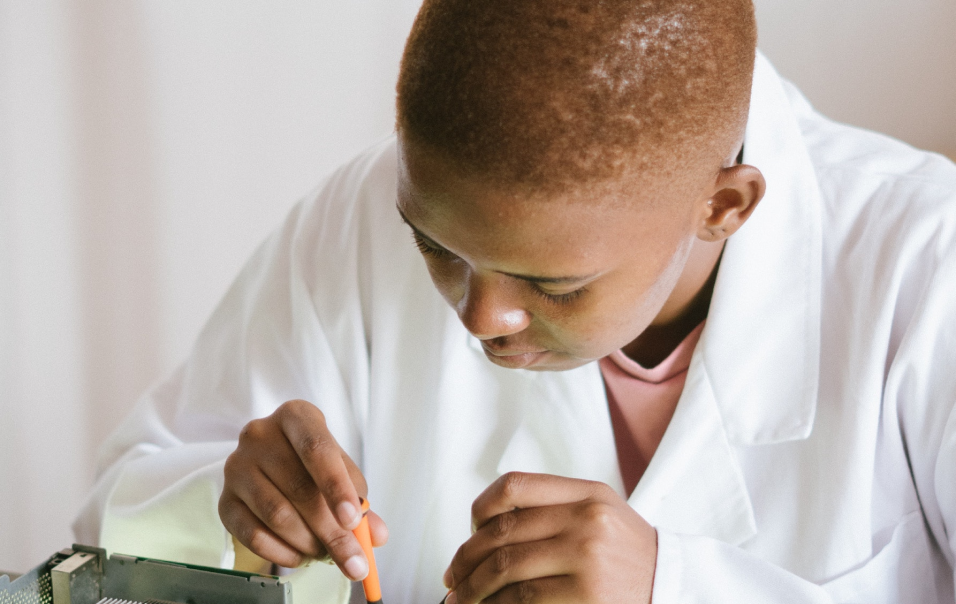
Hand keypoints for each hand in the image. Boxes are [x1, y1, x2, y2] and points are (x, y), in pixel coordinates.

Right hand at [219, 399, 387, 579]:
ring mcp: (236, 467)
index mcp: (295, 416)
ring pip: (276, 514)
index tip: (353, 520)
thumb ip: (359, 501)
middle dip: (331, 531)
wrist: (271, 467)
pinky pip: (253, 535)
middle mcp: (259, 435)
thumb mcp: (340, 471)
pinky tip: (301, 556)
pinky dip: (283, 553)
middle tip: (352, 559)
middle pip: (299, 488)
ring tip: (326, 553)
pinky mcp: (224, 500)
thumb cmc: (312, 465)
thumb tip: (377, 535)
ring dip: (308, 543)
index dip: (336, 486)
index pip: (316, 448)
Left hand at [443, 472, 656, 603]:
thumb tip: (483, 529)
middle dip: (466, 558)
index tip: (470, 532)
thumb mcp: (601, 514)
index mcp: (587, 493)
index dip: (480, 509)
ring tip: (462, 598)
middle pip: (502, 532)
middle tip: (453, 577)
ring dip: (474, 587)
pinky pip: (522, 600)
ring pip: (506, 567)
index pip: (514, 486)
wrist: (675, 588)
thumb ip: (553, 508)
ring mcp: (588, 558)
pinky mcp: (587, 596)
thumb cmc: (629, 556)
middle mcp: (587, 520)